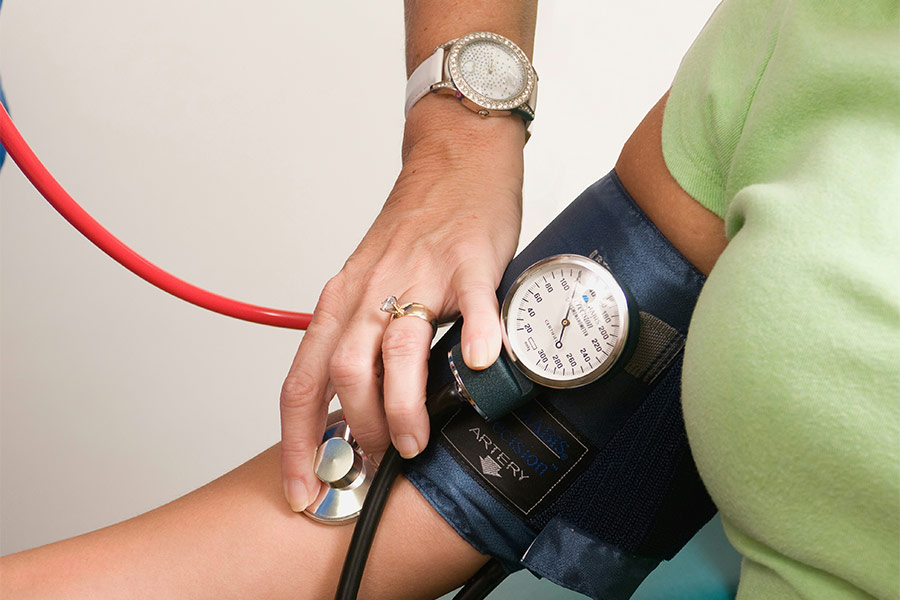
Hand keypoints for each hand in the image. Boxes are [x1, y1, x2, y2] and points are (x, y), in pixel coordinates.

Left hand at [279, 97, 526, 511]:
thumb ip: (361, 346)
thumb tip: (359, 417)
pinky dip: (475, 336)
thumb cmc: (412, 231)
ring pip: (399, 347)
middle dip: (358, 429)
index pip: (303, 382)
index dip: (297, 442)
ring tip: (416, 441)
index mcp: (340, 303)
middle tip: (379, 461)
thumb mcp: (367, 288)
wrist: (452, 163)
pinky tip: (482, 364)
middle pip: (346, 371)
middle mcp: (370, 291)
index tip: (303, 489)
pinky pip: (470, 302)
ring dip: (403, 404)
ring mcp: (420, 275)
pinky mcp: (468, 261)